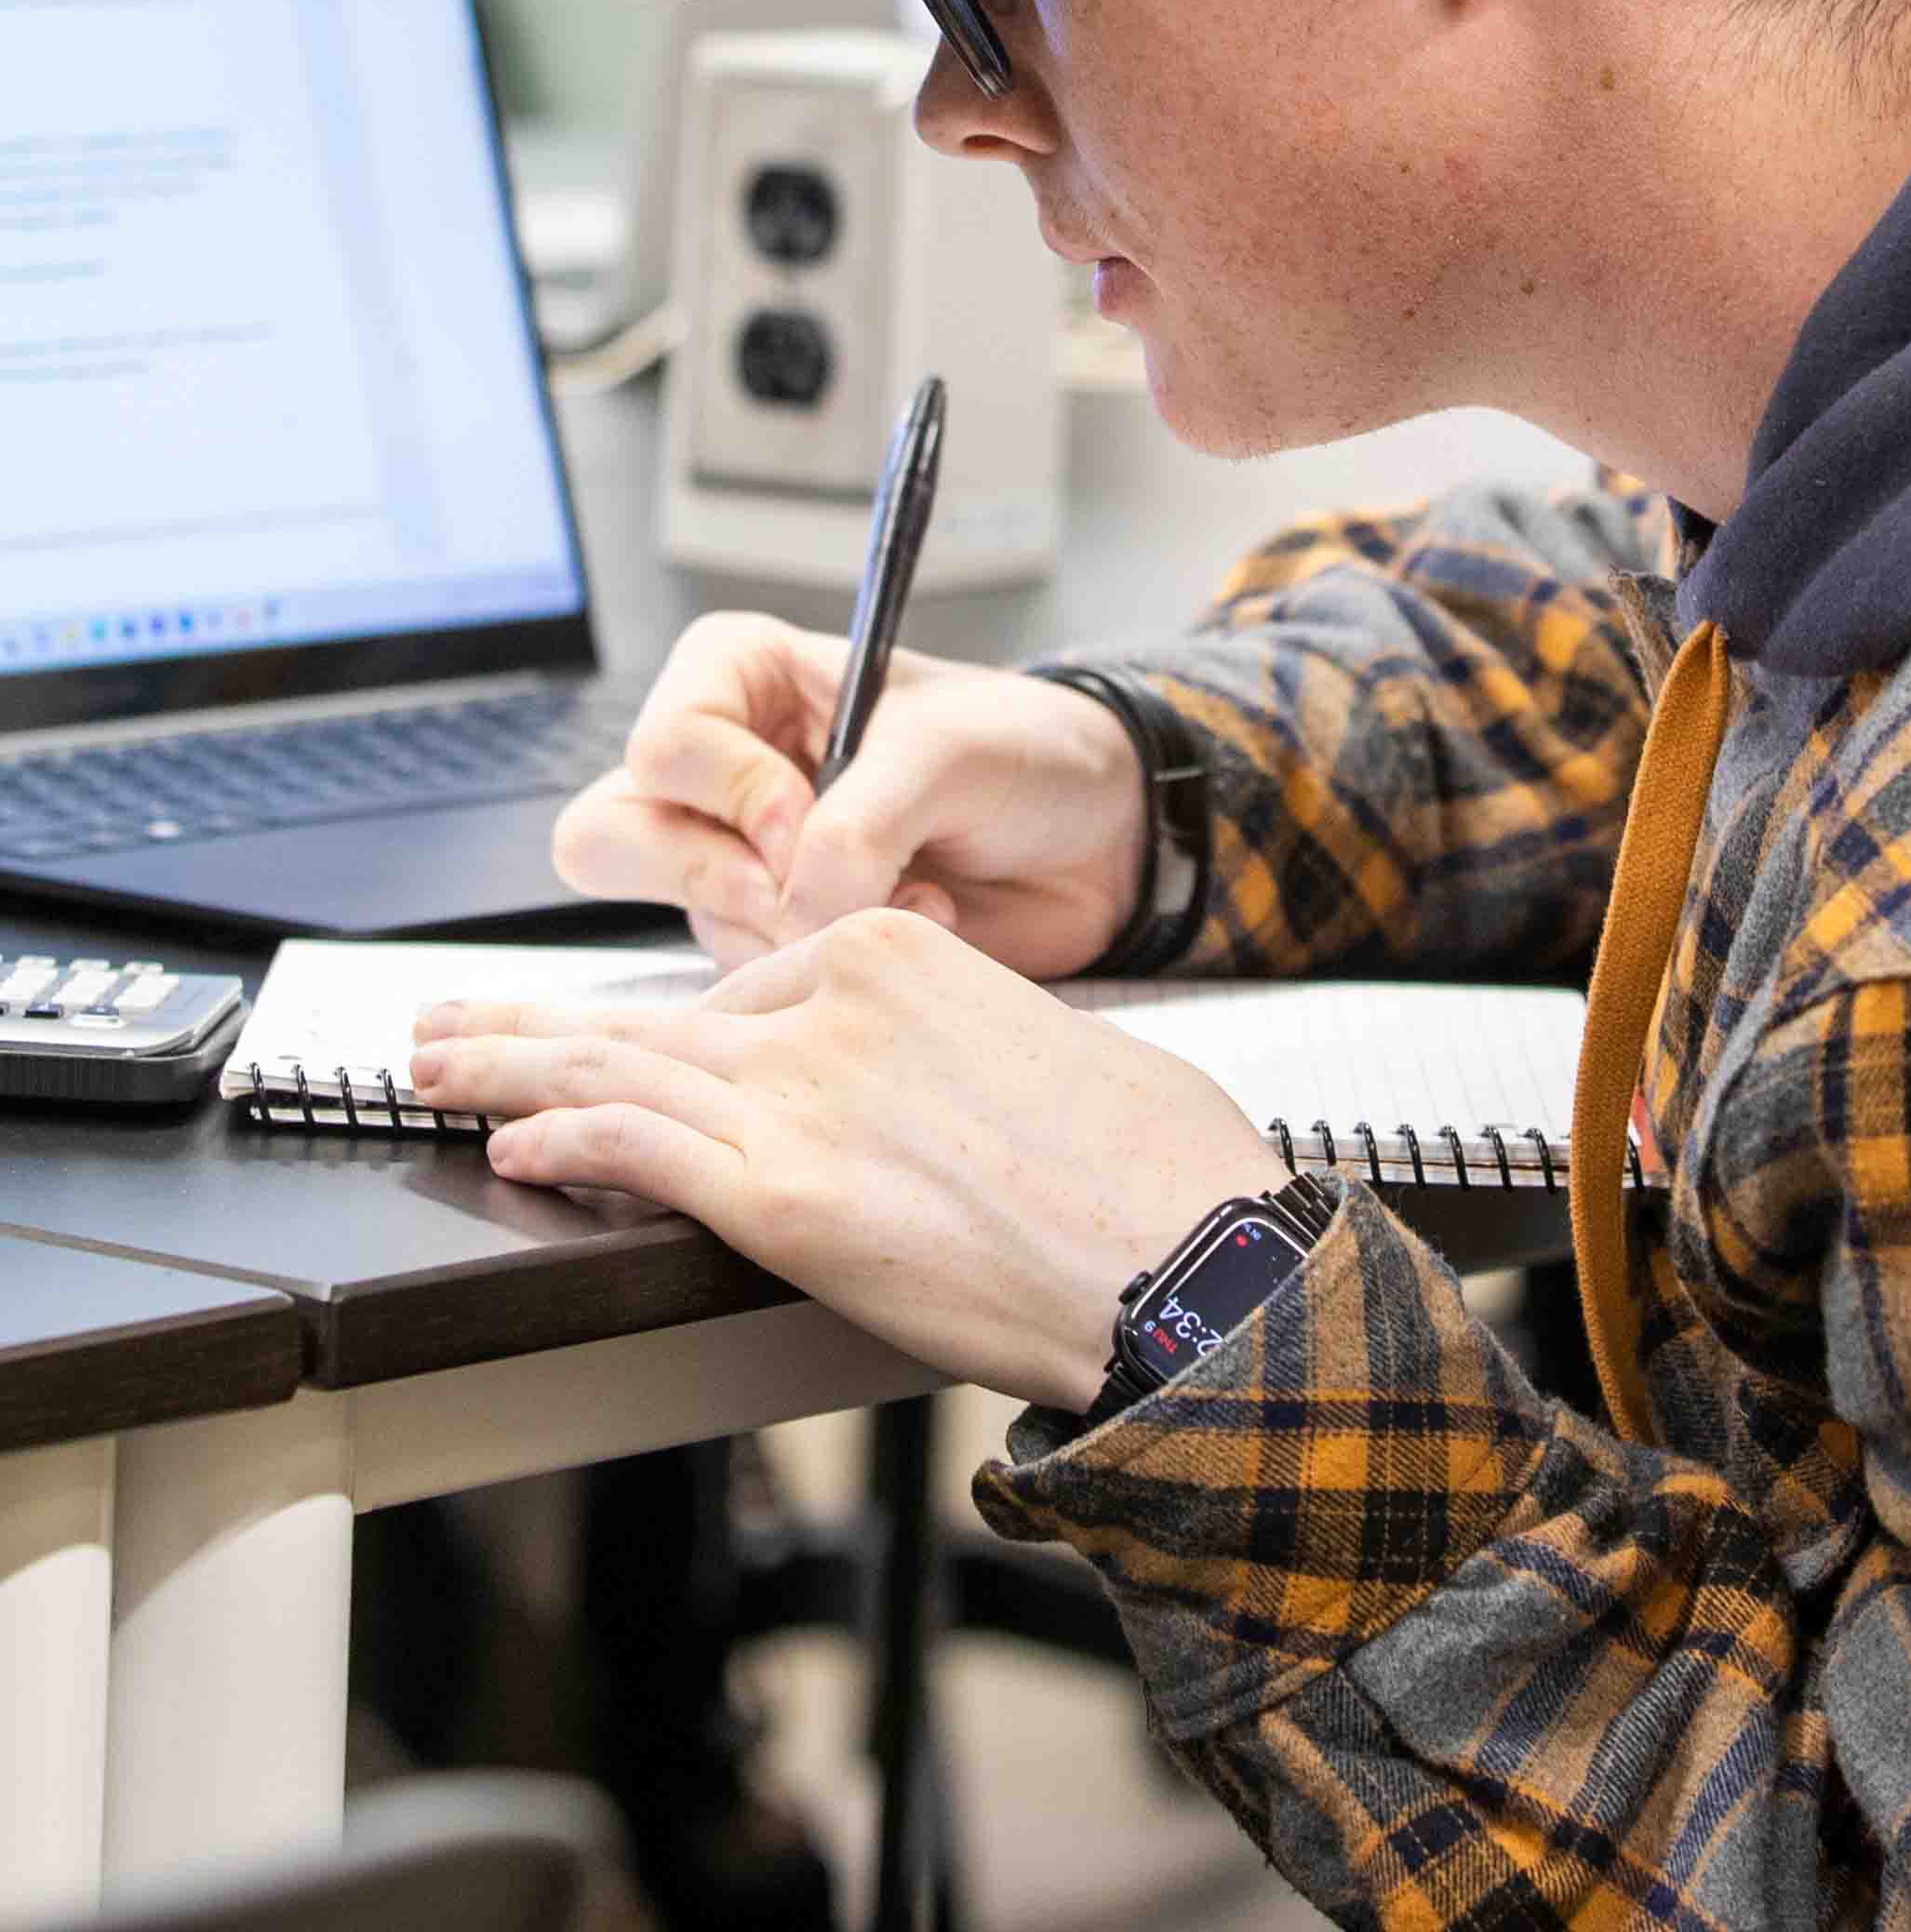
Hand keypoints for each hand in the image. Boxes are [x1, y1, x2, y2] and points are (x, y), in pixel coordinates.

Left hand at [409, 909, 1295, 1406]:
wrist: (1182, 1248)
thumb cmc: (1155, 1163)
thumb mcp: (1057, 1047)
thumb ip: (965, 1045)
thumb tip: (949, 1090)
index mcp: (901, 956)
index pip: (752, 991)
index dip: (675, 1032)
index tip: (626, 1048)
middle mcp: (832, 1011)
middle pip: (651, 1017)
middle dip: (533, 1027)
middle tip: (449, 1026)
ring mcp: (798, 1101)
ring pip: (615, 1074)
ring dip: (505, 1074)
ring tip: (433, 1072)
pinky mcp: (778, 1199)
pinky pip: (634, 1155)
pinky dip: (557, 1145)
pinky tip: (507, 1147)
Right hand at [552, 613, 1145, 973]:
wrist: (1099, 838)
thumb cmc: (1026, 752)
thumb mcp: (952, 750)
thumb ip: (860, 820)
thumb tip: (795, 907)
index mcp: (744, 677)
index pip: (662, 743)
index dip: (731, 794)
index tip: (811, 812)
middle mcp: (722, 768)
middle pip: (610, 837)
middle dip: (717, 877)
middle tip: (808, 886)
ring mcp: (743, 858)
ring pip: (687, 918)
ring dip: (803, 924)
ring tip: (914, 893)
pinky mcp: (781, 934)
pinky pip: (748, 975)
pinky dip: (830, 963)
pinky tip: (919, 922)